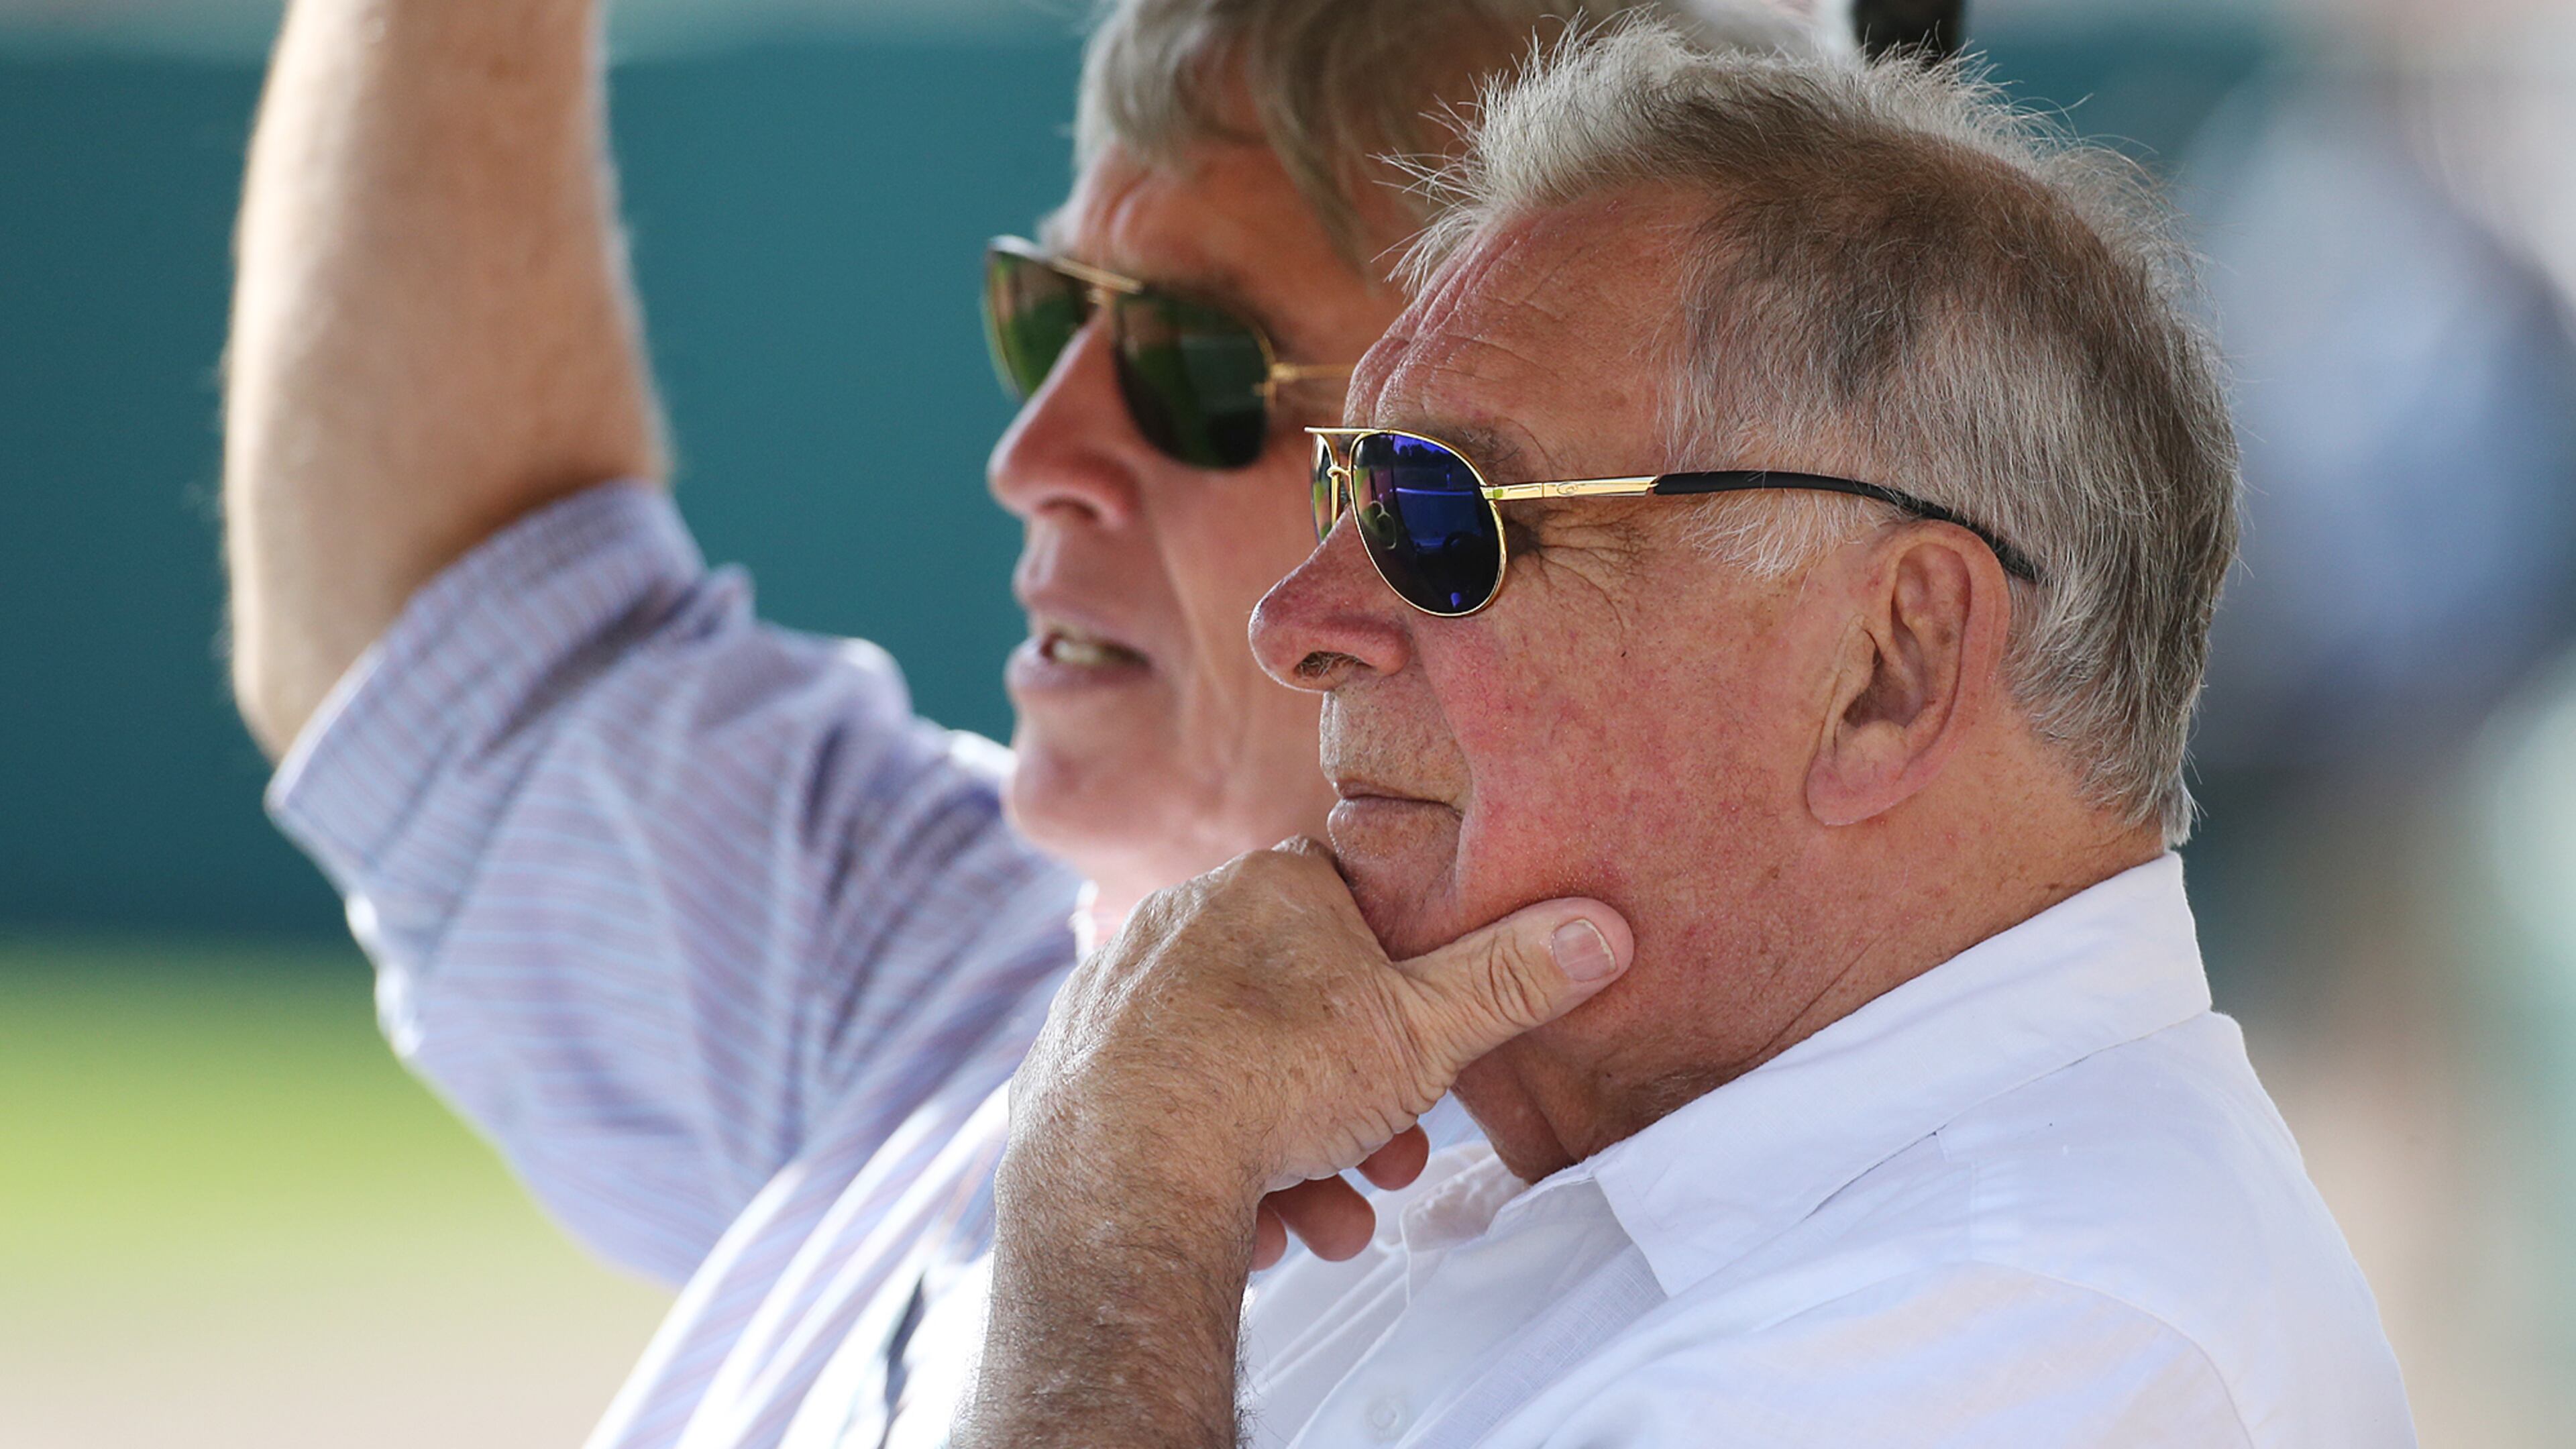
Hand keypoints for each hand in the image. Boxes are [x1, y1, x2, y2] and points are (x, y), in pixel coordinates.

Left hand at [1002, 838, 1632, 1251]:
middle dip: (1358, 1101)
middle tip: (1391, 1165)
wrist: (1120, 1172)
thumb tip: (1605, 926)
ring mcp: (1116, 993)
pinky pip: (1165, 1111)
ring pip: (1237, 1072)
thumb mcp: (1424, 1031)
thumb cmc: (1276, 1081)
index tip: (1426, 1066)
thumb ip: (1511, 979)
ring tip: (1329, 1222)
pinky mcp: (1070, 1067)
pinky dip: (1213, 1168)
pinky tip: (1249, 1226)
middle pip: (1300, 1011)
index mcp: (1268, 884)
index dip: (1404, 995)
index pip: (1355, 911)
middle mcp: (1180, 919)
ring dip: (1298, 1156)